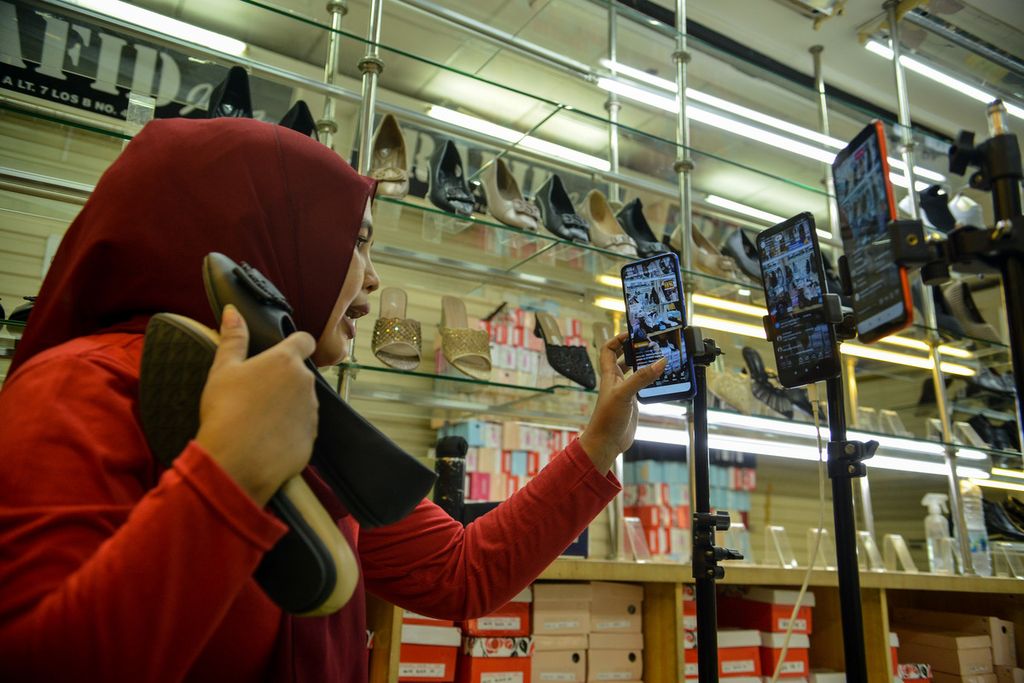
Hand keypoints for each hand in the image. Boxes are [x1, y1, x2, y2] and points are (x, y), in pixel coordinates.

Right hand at [195, 305, 318, 505]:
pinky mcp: (312, 438)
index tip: (284, 352)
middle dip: (284, 381)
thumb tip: (233, 311)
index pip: (304, 340)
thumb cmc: (225, 411)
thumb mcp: (223, 370)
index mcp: (285, 361)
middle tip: (256, 394)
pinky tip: (267, 439)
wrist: (235, 462)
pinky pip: (302, 429)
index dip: (296, 343)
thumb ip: (233, 338)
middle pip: (300, 375)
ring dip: (288, 406)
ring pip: (302, 402)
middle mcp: (306, 383)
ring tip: (258, 419)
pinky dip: (289, 432)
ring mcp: (312, 412)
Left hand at [578, 332, 665, 473]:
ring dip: (644, 364)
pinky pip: (641, 385)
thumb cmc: (607, 418)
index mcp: (609, 375)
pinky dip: (650, 380)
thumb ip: (642, 377)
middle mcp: (616, 380)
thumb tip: (660, 361)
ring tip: (658, 356)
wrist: (606, 442)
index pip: (609, 350)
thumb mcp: (624, 394)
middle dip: (634, 349)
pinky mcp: (632, 402)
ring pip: (634, 371)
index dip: (618, 339)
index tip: (632, 334)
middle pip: (623, 358)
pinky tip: (660, 378)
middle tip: (650, 343)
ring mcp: (624, 391)